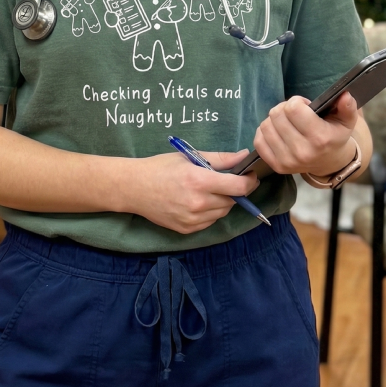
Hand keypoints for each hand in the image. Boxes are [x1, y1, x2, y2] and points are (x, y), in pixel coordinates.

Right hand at [127, 149, 257, 233]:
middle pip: (233, 201)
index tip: (251, 175)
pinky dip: (211, 212)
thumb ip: (220, 159)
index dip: (250, 181)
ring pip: (223, 212)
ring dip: (223, 201)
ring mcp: (192, 219)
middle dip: (235, 190)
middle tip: (226, 180)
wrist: (134, 188)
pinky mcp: (187, 229)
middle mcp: (198, 203)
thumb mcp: (189, 157)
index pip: (238, 187)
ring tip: (209, 190)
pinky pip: (210, 221)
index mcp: (199, 181)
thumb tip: (244, 156)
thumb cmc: (160, 168)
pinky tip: (198, 201)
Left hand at [252, 91, 358, 178]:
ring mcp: (287, 161)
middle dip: (285, 108)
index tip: (305, 106)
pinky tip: (278, 132)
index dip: (297, 102)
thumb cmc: (334, 136)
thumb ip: (348, 107)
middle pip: (276, 114)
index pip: (293, 108)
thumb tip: (345, 95)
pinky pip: (258, 140)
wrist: (329, 162)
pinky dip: (265, 132)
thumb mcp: (346, 121)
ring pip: (265, 125)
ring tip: (287, 122)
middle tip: (295, 113)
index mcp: (320, 138)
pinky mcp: (276, 166)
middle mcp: (302, 152)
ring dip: (274, 120)